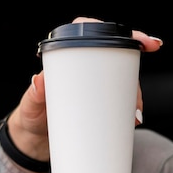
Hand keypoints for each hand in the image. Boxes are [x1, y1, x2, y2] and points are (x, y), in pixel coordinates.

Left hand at [6, 16, 163, 163]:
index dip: (120, 33)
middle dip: (133, 74)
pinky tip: (135, 118)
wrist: (32, 139)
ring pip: (121, 81)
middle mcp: (81, 67)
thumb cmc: (30, 117)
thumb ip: (33, 95)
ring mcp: (91, 85)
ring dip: (134, 95)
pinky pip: (118, 99)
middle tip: (137, 96)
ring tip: (134, 115)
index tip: (142, 41)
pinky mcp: (96, 103)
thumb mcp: (30, 107)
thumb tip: (38, 80)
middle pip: (115, 59)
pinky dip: (130, 107)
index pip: (93, 34)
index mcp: (65, 58)